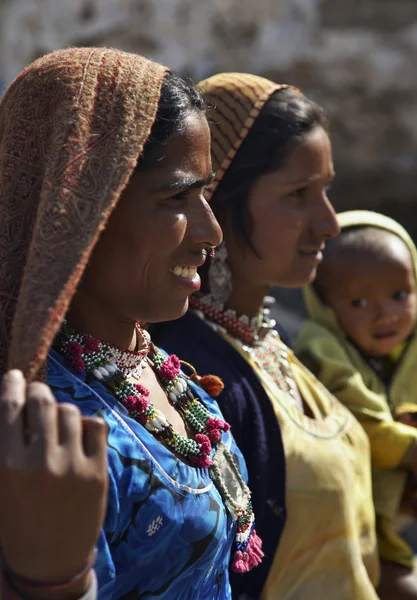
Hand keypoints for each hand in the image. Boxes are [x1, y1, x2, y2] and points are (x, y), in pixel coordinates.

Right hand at [0, 369, 107, 596]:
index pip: (9, 408)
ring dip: (61, 411)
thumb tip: (14, 402)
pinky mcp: (98, 471)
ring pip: (69, 411)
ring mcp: (73, 466)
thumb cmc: (17, 520)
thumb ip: (7, 444)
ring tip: (56, 425)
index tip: (15, 375)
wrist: (51, 561)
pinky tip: (79, 435)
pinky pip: (96, 425)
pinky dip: (86, 424)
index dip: (12, 384)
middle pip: (43, 401)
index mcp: (7, 465)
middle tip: (37, 394)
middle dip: (38, 391)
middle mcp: (40, 462)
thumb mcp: (1, 483)